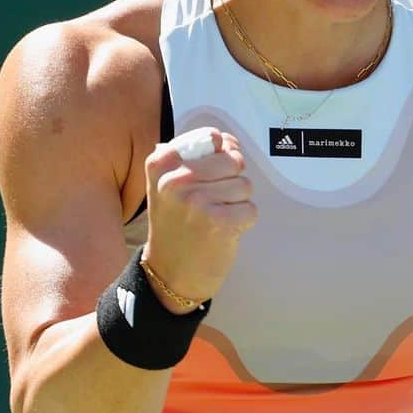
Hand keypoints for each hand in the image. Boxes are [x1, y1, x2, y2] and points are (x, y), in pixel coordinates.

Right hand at [142, 128, 256, 308]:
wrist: (169, 274)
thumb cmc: (177, 224)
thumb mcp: (172, 184)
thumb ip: (200, 155)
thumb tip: (230, 142)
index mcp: (162, 164)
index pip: (211, 138)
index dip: (222, 153)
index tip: (211, 174)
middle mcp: (175, 179)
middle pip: (233, 161)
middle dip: (232, 181)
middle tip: (213, 202)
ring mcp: (196, 201)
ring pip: (244, 185)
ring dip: (237, 203)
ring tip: (215, 218)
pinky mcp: (218, 222)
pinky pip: (251, 208)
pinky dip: (243, 221)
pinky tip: (222, 231)